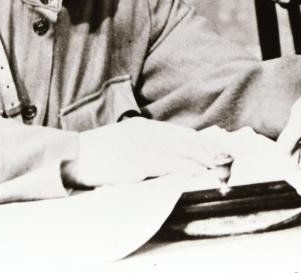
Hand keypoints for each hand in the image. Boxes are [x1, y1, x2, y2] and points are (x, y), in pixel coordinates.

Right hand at [61, 117, 218, 187]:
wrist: (74, 156)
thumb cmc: (97, 153)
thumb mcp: (123, 140)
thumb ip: (144, 143)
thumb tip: (165, 152)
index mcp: (144, 128)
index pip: (180, 133)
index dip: (200, 140)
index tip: (215, 148)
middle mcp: (147, 134)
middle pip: (185, 140)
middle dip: (208, 149)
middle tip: (227, 157)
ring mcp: (143, 147)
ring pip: (182, 152)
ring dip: (203, 159)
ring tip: (220, 166)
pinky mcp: (138, 162)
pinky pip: (168, 165)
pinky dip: (186, 168)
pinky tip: (198, 172)